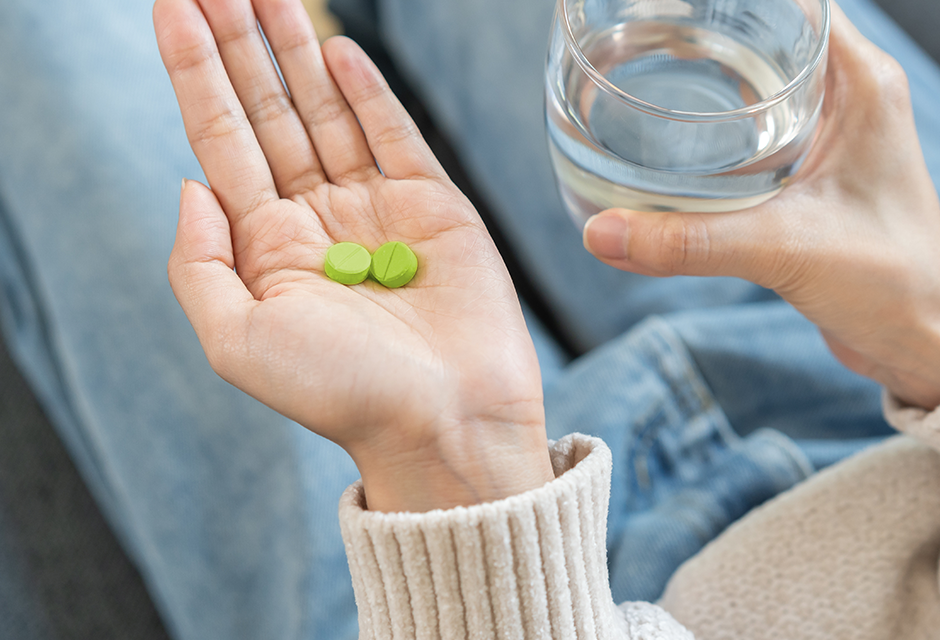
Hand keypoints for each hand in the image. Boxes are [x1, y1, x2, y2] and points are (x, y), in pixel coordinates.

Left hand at [154, 0, 553, 510]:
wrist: (446, 421)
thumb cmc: (344, 397)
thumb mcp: (238, 342)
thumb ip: (199, 264)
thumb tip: (189, 185)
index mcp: (267, 247)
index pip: (220, 138)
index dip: (194, 73)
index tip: (174, 10)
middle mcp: (318, 218)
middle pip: (268, 110)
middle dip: (239, 43)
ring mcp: (377, 207)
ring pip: (326, 110)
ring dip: (294, 48)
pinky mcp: (435, 205)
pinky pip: (394, 133)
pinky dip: (367, 89)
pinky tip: (332, 46)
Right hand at [581, 6, 939, 408]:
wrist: (926, 342)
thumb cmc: (892, 283)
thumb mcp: (784, 250)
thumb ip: (691, 241)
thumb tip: (601, 234)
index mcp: (859, 81)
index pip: (793, 3)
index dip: (734, 0)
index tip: (672, 4)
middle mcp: (847, 92)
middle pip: (764, 28)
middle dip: (700, 26)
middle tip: (633, 28)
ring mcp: (829, 130)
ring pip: (756, 75)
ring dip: (702, 70)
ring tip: (633, 66)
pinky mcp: (811, 169)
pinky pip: (754, 122)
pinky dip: (711, 119)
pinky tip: (663, 132)